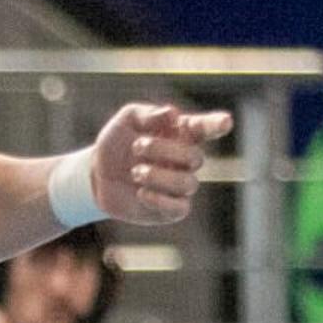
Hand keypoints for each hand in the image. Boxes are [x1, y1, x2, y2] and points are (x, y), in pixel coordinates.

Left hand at [86, 101, 226, 226]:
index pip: (205, 128)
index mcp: (180, 134)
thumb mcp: (126, 121)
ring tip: (135, 172)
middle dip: (166, 150)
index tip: (226, 122)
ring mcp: (180, 186)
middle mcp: (185, 160)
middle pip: (195, 158)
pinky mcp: (170, 209)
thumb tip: (171, 113)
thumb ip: (147, 114)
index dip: (217, 125)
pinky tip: (141, 193)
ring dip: (159, 176)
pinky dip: (161, 200)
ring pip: (188, 184)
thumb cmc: (117, 143)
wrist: (97, 175)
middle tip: (137, 146)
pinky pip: (180, 208)